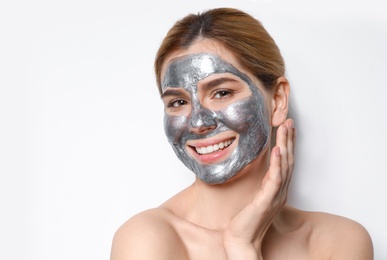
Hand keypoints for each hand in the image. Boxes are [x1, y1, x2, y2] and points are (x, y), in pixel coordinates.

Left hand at [222, 119, 295, 258]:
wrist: (241, 241)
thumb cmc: (246, 222)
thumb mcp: (255, 199)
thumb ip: (261, 186)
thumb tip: (259, 175)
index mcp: (277, 190)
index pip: (284, 162)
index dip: (287, 144)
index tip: (286, 128)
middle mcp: (280, 191)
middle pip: (288, 160)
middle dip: (289, 139)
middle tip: (289, 121)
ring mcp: (275, 196)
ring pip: (284, 166)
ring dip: (285, 145)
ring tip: (285, 128)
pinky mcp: (267, 201)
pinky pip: (275, 179)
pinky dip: (276, 163)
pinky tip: (276, 150)